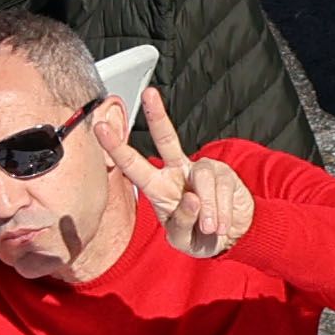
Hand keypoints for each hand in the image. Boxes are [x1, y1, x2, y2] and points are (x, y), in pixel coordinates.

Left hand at [118, 88, 246, 256]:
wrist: (234, 234)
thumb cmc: (200, 235)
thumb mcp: (183, 239)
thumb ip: (182, 222)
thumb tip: (192, 198)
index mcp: (158, 187)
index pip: (133, 165)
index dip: (117, 147)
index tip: (101, 128)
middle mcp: (177, 172)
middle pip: (166, 139)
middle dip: (157, 115)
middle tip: (149, 94)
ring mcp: (202, 169)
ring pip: (202, 179)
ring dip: (208, 209)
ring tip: (211, 229)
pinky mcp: (224, 173)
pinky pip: (221, 188)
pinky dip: (222, 212)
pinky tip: (222, 225)